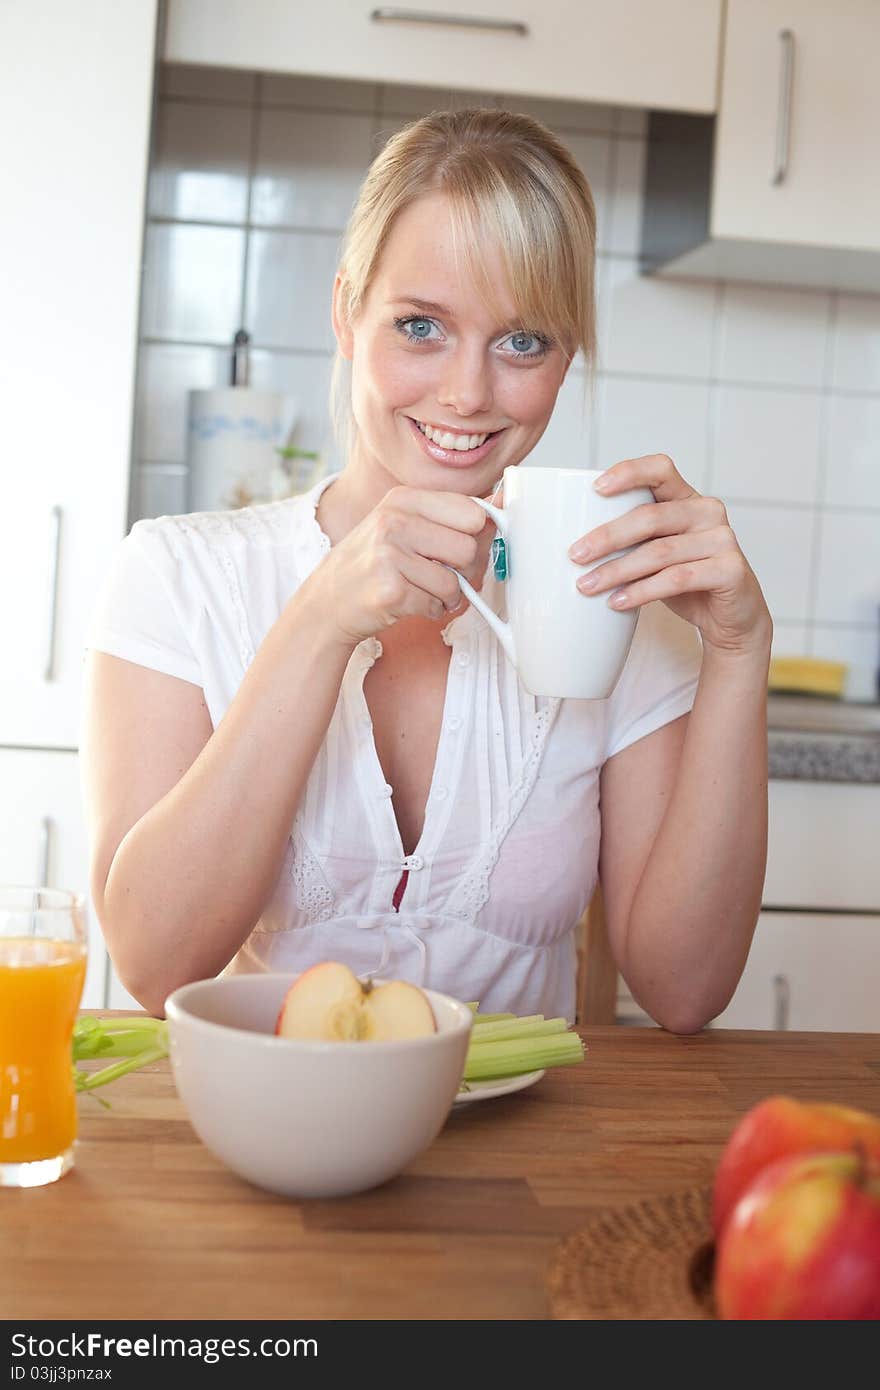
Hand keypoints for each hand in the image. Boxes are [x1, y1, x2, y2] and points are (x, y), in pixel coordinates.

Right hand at [304, 486, 494, 644]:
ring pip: (455, 581)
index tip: (460, 549)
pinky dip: (429, 611)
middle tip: (441, 575)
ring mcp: (389, 554)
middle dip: (464, 571)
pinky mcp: (389, 589)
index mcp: (404, 498)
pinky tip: (408, 603)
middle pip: (469, 547)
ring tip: (422, 591)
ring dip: (447, 596)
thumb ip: (452, 517)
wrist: (327, 601)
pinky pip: (436, 604)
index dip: (475, 537)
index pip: (472, 512)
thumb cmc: (374, 564)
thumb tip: (505, 498)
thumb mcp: (405, 527)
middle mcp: (394, 520)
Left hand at [568, 455, 772, 657]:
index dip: (629, 473)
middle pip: (650, 517)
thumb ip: (632, 539)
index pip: (660, 469)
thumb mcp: (657, 552)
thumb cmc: (686, 581)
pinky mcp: (730, 569)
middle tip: (575, 556)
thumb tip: (573, 545)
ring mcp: (722, 539)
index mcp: (688, 498)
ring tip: (587, 586)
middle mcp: (708, 512)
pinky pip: (677, 578)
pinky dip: (642, 591)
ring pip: (660, 552)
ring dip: (617, 571)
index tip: (595, 489)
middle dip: (607, 537)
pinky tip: (617, 602)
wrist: (730, 618)